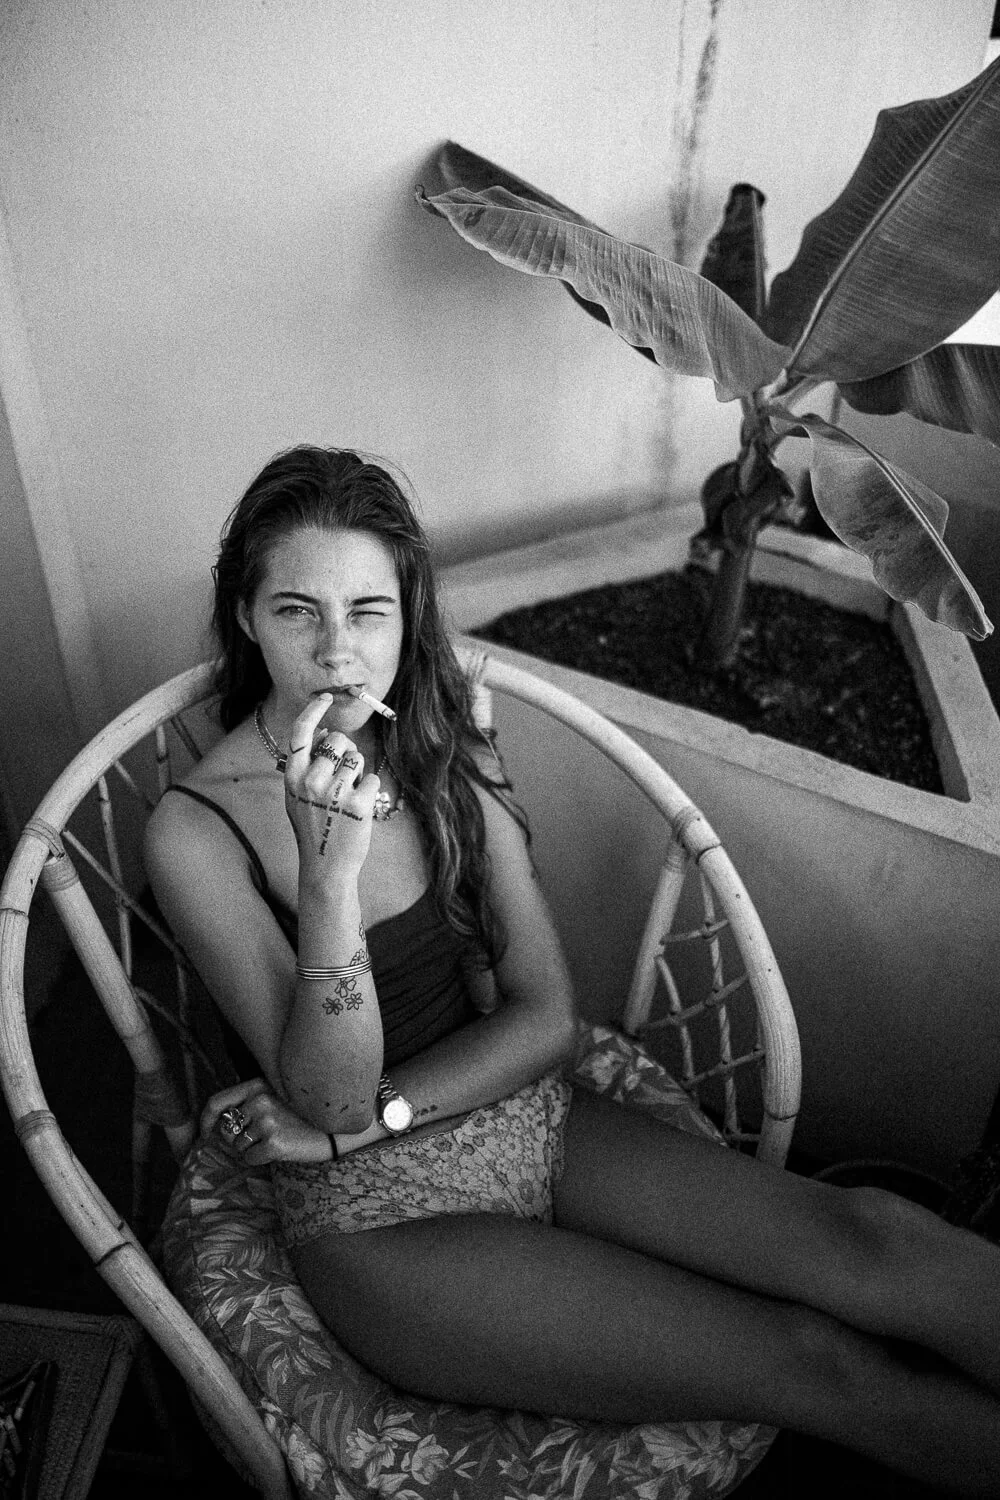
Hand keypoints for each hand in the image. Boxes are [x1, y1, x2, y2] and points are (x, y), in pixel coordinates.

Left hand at [202, 1078, 332, 1165]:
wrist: (337, 1128)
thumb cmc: (305, 1114)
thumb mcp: (278, 1095)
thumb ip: (251, 1101)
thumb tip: (220, 1124)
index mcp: (258, 1085)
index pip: (216, 1102)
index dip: (206, 1121)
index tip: (205, 1134)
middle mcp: (260, 1101)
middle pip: (226, 1130)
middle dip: (236, 1140)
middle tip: (258, 1141)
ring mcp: (267, 1121)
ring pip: (238, 1147)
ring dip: (251, 1150)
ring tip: (275, 1141)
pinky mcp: (275, 1143)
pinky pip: (250, 1159)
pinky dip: (260, 1160)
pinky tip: (280, 1150)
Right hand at [283, 694, 381, 883]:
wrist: (324, 867)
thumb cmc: (314, 826)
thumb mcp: (299, 795)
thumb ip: (307, 765)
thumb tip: (328, 731)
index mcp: (293, 776)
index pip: (301, 732)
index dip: (314, 710)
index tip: (326, 697)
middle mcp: (310, 780)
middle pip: (338, 740)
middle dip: (346, 751)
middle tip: (342, 778)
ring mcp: (334, 791)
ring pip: (358, 758)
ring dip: (358, 773)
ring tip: (348, 797)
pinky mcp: (358, 804)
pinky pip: (373, 778)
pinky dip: (371, 791)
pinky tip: (359, 809)